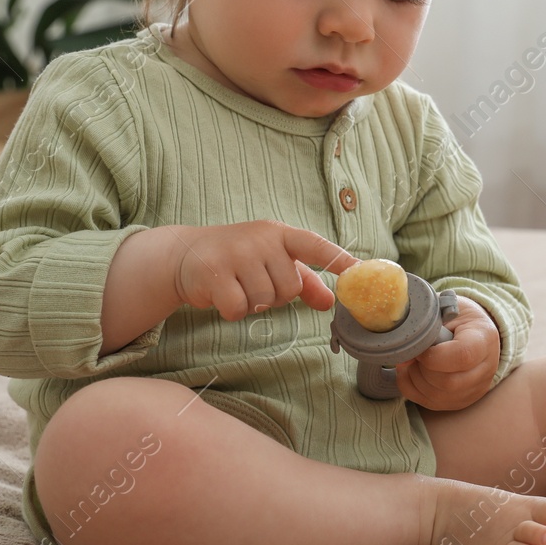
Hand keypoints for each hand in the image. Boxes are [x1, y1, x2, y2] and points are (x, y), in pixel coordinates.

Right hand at [172, 220, 356, 321]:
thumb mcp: (271, 261)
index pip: (315, 245)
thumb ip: (304, 280)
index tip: (361, 271)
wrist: (184, 255)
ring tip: (236, 285)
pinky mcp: (215, 273)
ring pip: (265, 300)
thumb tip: (331, 301)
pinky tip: (222, 295)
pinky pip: (239, 309)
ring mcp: (237, 254)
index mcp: (279, 233)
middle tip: (253, 281)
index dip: (338, 259)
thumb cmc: (237, 259)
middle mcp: (261, 239)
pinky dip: (232, 310)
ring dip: (252, 303)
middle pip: (289, 287)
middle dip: (274, 294)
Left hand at [394, 294, 499, 410]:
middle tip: (414, 352)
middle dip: (422, 368)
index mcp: (484, 339)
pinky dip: (413, 388)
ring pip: (437, 396)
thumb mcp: (446, 307)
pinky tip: (412, 371)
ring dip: (416, 379)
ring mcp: (475, 389)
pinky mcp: (461, 401)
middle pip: (448, 382)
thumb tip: (405, 353)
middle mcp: (485, 369)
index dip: (433, 356)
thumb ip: (427, 325)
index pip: (462, 356)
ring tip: (414, 360)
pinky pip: (430, 403)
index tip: (421, 347)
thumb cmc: (458, 316)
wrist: (475, 331)